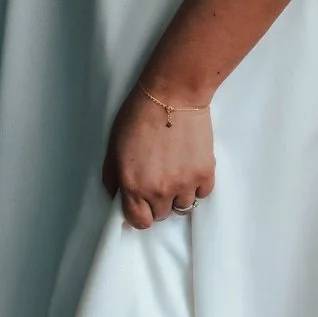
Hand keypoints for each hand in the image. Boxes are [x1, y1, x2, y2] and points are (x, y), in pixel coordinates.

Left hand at [104, 85, 214, 229]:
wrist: (173, 95)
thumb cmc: (139, 115)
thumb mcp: (114, 146)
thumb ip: (113, 177)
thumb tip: (116, 196)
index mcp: (133, 185)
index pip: (139, 221)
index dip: (139, 214)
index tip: (142, 204)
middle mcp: (159, 190)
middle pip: (161, 215)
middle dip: (158, 202)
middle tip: (158, 180)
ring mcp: (184, 184)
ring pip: (183, 207)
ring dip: (178, 195)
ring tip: (176, 174)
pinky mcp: (204, 173)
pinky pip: (202, 193)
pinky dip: (197, 186)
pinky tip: (190, 169)